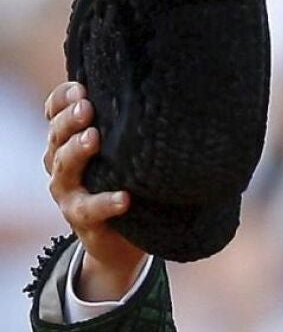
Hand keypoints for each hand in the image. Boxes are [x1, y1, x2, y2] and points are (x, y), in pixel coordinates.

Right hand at [44, 81, 146, 299]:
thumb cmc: (128, 186)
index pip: (56, 113)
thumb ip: (135, 131)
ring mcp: (69, 192)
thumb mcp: (127, 156)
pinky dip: (106, 202)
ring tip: (94, 138)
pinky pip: (90, 209)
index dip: (63, 99)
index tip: (82, 87)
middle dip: (70, 119)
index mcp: (70, 143)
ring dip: (77, 151)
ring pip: (64, 168)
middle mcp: (62, 164)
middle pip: (57, 136)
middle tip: (88, 108)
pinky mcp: (81, 219)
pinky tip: (123, 199)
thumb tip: (178, 100)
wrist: (121, 243)